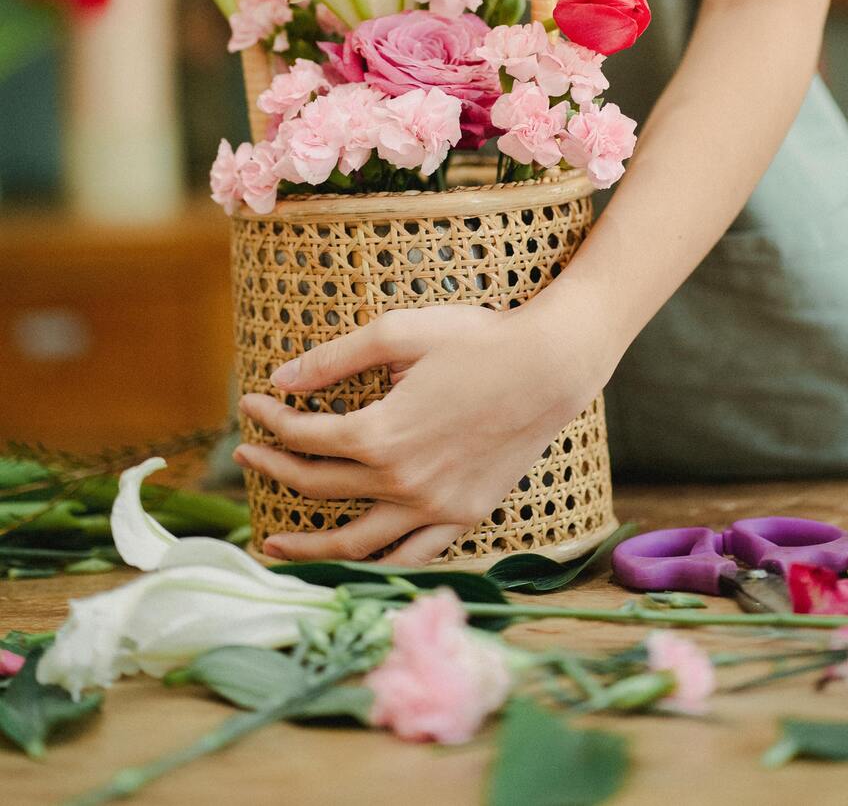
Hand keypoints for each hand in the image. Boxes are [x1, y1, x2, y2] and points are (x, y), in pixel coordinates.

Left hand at [236, 291, 604, 564]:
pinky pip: (412, 555)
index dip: (270, 421)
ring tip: (273, 542)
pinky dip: (378, 564)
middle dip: (274, 469)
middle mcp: (402, 481)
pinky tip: (356, 563)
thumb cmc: (477, 339)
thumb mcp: (400, 332)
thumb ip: (335, 358)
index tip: (250, 404)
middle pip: (318, 485)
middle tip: (246, 456)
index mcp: (380, 434)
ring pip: (356, 543)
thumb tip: (281, 378)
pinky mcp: (465, 515)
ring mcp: (435, 506)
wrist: (550, 367)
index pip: (305, 437)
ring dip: (307, 546)